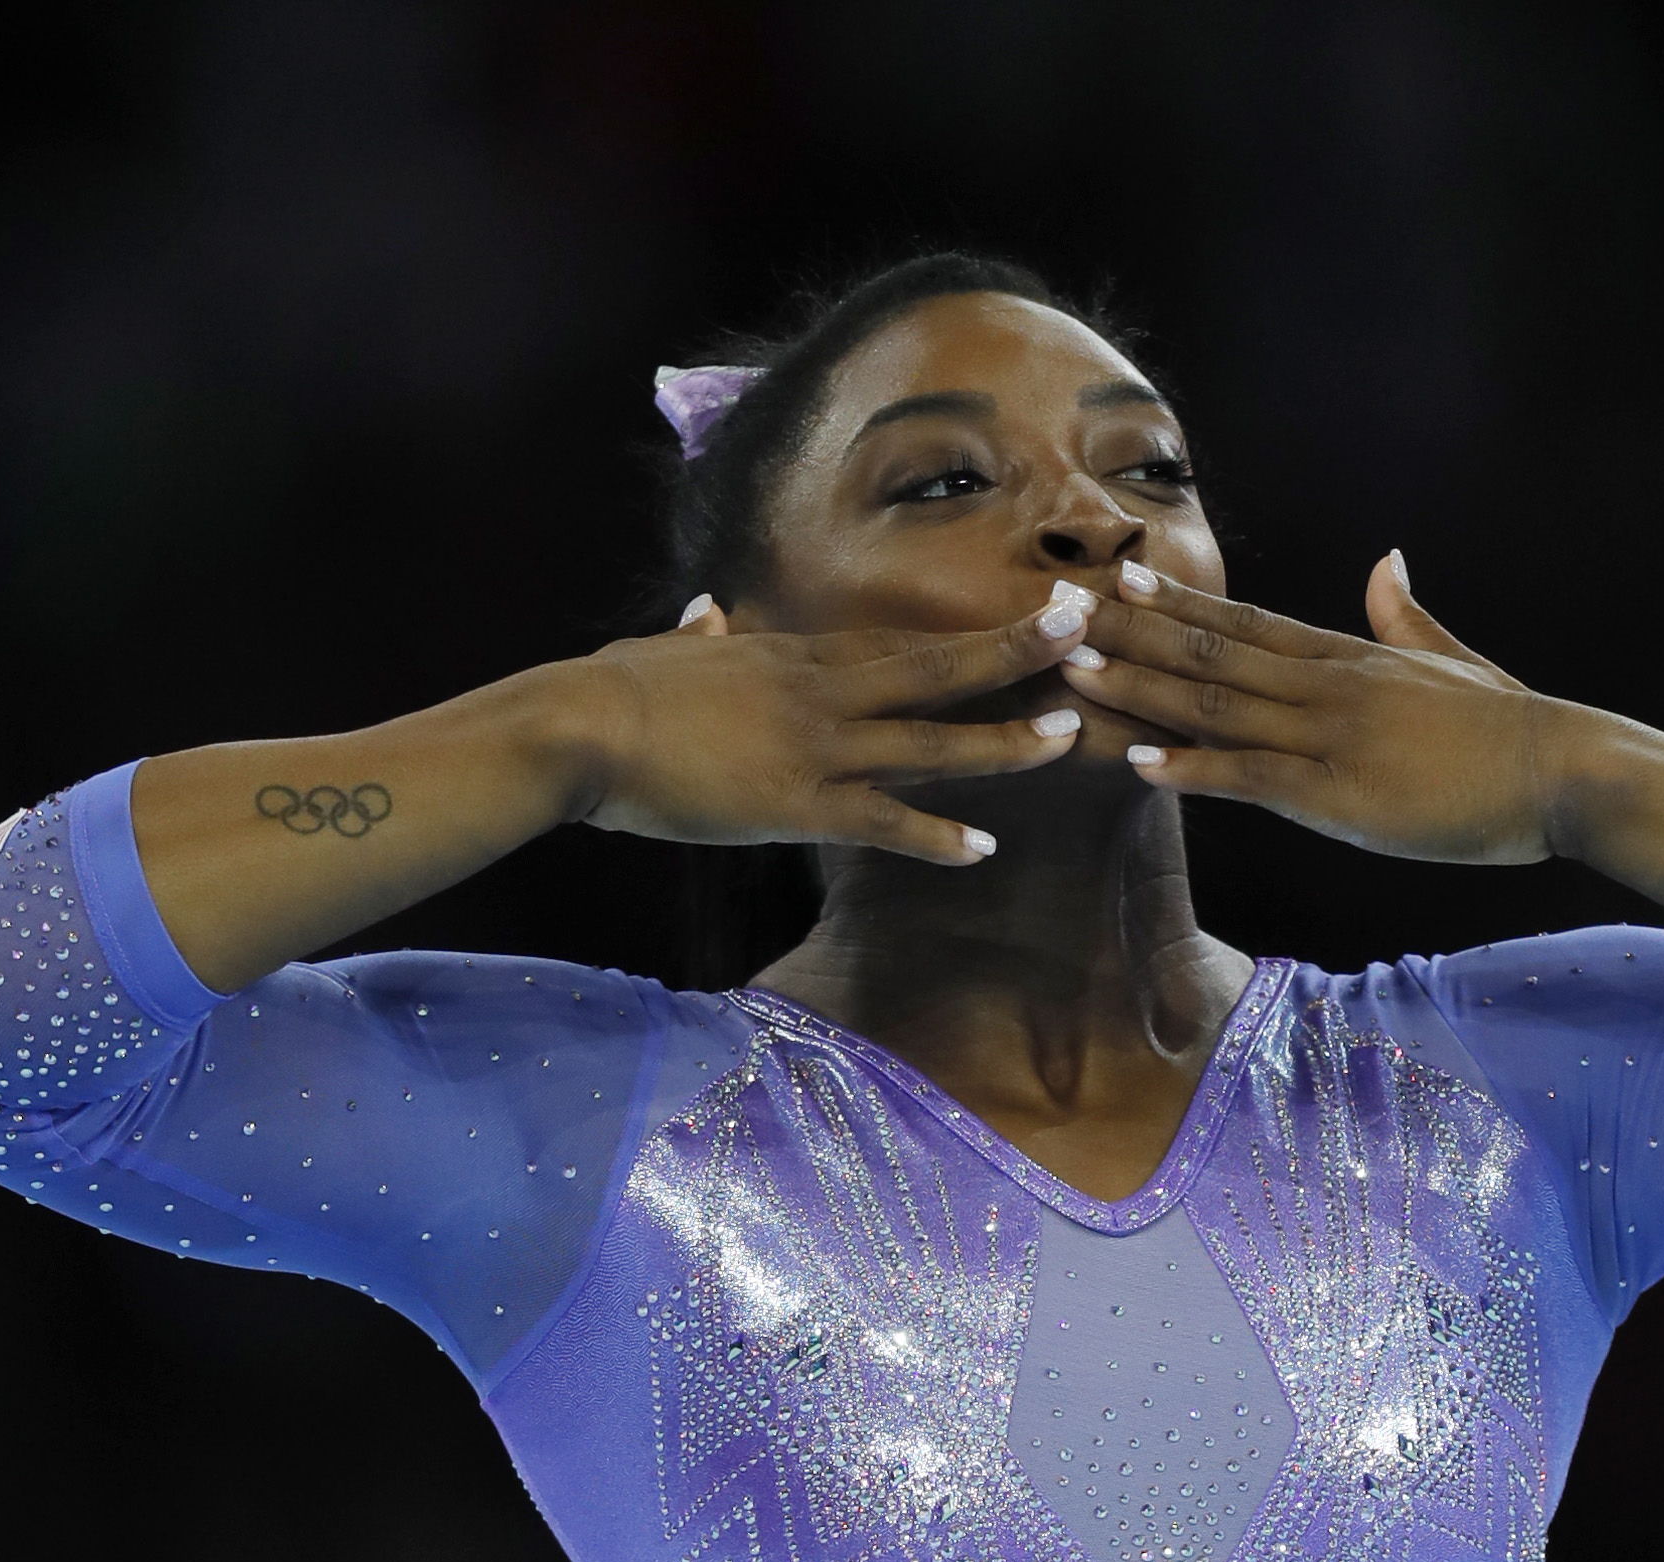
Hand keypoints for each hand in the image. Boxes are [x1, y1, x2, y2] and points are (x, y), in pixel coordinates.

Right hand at [563, 594, 1093, 864]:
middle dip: (1016, 651)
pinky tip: (981, 848)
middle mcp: (821, 691)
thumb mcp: (666, 650)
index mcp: (794, 653)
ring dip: (1004, 740)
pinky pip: (882, 821)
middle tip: (1086, 629)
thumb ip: (700, 634)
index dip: (970, 632)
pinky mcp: (795, 804)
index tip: (1026, 619)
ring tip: (1068, 735)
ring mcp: (815, 746)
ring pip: (930, 742)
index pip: (902, 640)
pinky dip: (935, 835)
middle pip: (937, 668)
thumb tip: (704, 613)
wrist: (577, 728)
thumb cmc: (611, 691)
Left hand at [1061, 554, 1596, 864]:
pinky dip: (1192, 769)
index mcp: (1350, 656)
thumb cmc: (1512, 727)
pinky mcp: (1339, 795)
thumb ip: (1406, 614)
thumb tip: (1387, 562)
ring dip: (1140, 691)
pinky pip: (1251, 778)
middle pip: (1211, 654)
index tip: (1118, 579)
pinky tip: (1140, 764)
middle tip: (1059, 615)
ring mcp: (1330, 737)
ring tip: (1075, 672)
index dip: (1177, 604)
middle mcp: (1328, 686)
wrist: (1563, 770)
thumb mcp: (1451, 659)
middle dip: (1131, 636)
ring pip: (1216, 707)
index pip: (1246, 623)